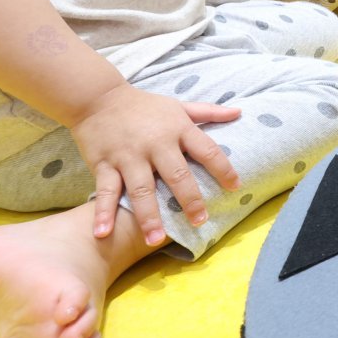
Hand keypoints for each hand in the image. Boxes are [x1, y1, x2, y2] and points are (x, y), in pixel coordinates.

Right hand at [68, 85, 240, 244]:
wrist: (98, 98)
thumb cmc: (144, 106)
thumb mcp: (178, 106)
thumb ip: (208, 112)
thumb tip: (239, 112)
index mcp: (178, 129)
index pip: (207, 150)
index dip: (223, 168)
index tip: (235, 187)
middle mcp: (155, 143)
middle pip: (176, 174)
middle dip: (189, 200)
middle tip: (199, 222)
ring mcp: (129, 155)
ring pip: (141, 189)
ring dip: (148, 216)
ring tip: (155, 240)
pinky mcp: (104, 164)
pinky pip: (105, 191)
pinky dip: (103, 212)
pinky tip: (103, 233)